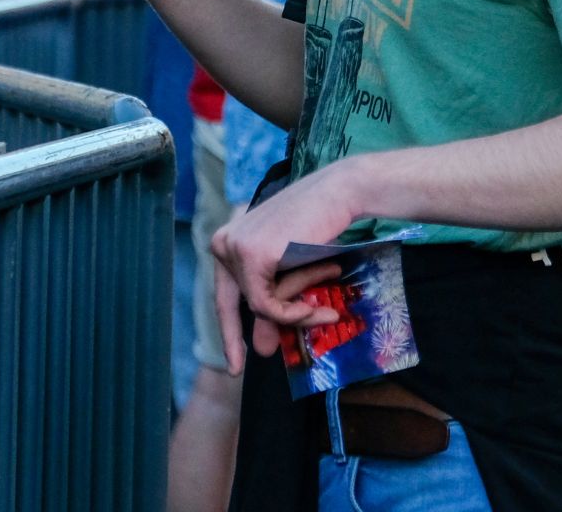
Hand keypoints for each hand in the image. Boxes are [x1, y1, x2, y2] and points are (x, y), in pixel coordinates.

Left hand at [210, 161, 366, 375]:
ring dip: (292, 315)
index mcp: (227, 242)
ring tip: (325, 312)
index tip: (233, 365)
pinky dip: (290, 314)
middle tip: (262, 355)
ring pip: (256, 306)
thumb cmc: (318, 229)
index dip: (229, 332)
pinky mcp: (252, 255)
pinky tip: (313, 310)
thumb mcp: (289, 272)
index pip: (223, 295)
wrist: (338, 196)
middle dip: (263, 326)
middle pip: (239, 303)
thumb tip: (262, 350)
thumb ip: (272, 304)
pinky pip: (265, 304)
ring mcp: (235, 248)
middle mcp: (223, 243)